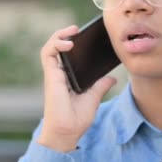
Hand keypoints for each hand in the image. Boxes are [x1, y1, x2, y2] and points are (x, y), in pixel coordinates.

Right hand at [37, 25, 116, 151]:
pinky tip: (69, 43)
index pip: (68, 55)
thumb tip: (113, 78)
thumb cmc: (77, 118)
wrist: (67, 132)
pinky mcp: (51, 75)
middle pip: (59, 48)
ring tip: (73, 31)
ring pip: (51, 47)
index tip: (86, 37)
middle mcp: (60, 73)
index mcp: (68, 78)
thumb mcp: (94, 98)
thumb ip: (101, 86)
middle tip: (79, 29)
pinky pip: (48, 53)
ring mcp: (54, 74)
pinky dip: (56, 44)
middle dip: (66, 35)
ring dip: (59, 35)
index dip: (74, 43)